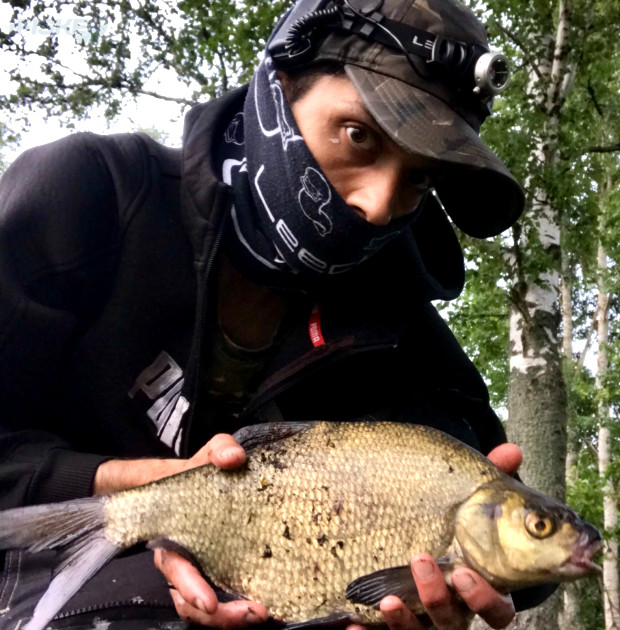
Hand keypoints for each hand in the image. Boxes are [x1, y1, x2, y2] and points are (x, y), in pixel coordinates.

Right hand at [153, 433, 268, 627]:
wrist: (203, 479)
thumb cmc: (201, 470)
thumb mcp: (211, 452)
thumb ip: (219, 449)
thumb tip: (233, 457)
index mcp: (174, 534)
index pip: (175, 568)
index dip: (190, 589)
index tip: (209, 603)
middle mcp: (185, 559)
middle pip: (190, 601)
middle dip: (218, 616)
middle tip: (251, 614)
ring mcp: (203, 570)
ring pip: (206, 609)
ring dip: (230, 619)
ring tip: (261, 615)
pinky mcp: (223, 572)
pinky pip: (225, 597)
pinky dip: (240, 607)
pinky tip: (266, 606)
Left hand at [347, 443, 521, 629]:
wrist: (417, 530)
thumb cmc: (456, 520)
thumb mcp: (473, 501)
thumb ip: (492, 479)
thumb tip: (512, 450)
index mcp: (481, 587)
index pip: (497, 610)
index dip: (484, 599)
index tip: (464, 573)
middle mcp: (456, 611)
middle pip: (455, 623)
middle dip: (438, 600)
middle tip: (422, 562)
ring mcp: (425, 620)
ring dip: (405, 621)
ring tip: (387, 598)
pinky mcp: (397, 622)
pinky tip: (353, 626)